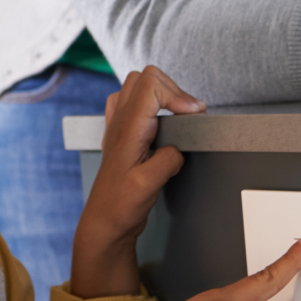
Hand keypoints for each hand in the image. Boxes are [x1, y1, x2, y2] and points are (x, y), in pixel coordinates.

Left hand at [71, 66, 204, 298]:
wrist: (104, 222)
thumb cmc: (121, 206)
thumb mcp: (148, 185)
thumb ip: (167, 160)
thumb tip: (179, 147)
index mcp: (127, 128)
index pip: (151, 85)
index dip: (178, 94)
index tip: (195, 114)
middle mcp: (120, 122)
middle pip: (145, 78)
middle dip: (173, 89)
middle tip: (191, 113)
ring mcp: (118, 126)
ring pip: (138, 86)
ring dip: (163, 93)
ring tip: (181, 115)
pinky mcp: (121, 134)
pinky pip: (131, 102)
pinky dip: (151, 103)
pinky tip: (162, 121)